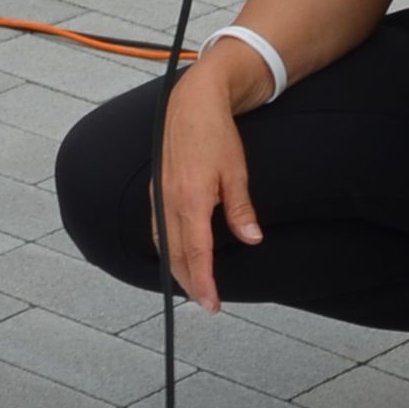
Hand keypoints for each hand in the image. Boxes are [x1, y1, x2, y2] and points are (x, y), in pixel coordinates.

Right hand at [157, 48, 265, 311]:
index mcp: (191, 200)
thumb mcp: (236, 173)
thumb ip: (240, 211)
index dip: (204, 282)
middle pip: (176, 256)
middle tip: (207, 303)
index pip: (196, 254)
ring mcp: (159, 197)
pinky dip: (169, 249)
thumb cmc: (216, 135)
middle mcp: (169, 202)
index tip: (212, 304)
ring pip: (165, 245)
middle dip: (190, 283)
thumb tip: (252, 239)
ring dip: (178, 269)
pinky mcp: (156, 191)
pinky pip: (159, 230)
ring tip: (194, 285)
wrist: (191, 104)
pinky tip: (178, 255)